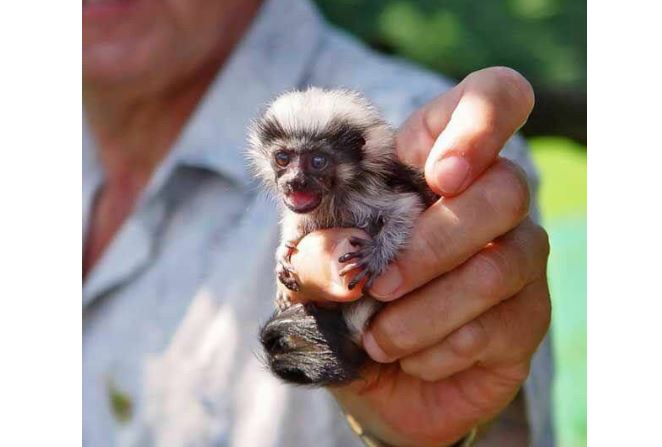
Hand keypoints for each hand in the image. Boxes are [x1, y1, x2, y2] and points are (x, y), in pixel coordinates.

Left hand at [288, 67, 550, 446]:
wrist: (374, 379)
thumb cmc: (346, 306)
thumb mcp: (314, 273)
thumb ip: (316, 251)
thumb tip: (335, 248)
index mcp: (433, 165)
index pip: (492, 98)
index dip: (481, 120)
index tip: (439, 176)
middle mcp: (489, 202)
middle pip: (505, 189)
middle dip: (433, 246)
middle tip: (379, 286)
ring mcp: (516, 258)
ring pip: (500, 266)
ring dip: (426, 311)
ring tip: (379, 340)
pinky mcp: (527, 316)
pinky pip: (499, 325)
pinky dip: (441, 349)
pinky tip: (412, 360)